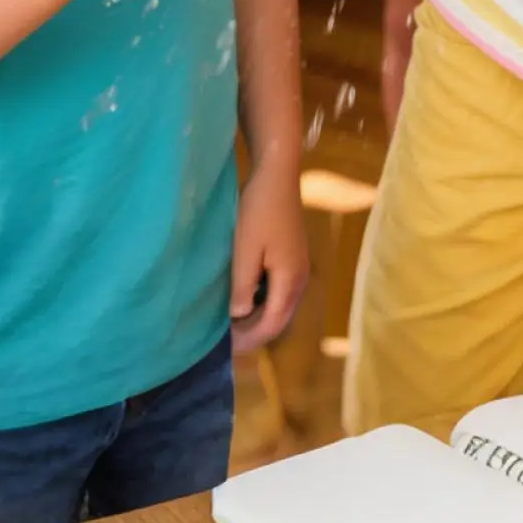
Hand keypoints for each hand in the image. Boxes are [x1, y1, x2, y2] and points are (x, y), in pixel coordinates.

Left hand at [230, 164, 308, 352]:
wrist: (276, 175)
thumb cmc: (259, 212)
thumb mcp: (245, 251)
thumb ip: (242, 287)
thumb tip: (238, 315)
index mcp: (290, 281)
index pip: (271, 325)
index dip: (248, 340)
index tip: (222, 347)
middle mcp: (299, 279)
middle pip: (278, 319)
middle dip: (252, 333)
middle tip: (222, 338)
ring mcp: (298, 267)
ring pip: (278, 305)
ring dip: (256, 317)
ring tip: (228, 321)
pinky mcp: (292, 256)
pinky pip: (277, 290)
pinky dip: (260, 301)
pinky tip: (241, 296)